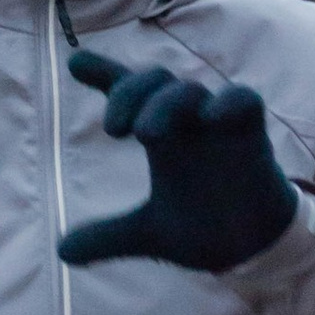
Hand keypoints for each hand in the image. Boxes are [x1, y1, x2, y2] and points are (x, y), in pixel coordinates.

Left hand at [59, 51, 299, 274]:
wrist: (253, 249)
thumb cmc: (205, 225)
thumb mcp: (149, 233)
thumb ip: (108, 237)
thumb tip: (62, 252)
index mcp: (161, 135)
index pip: (130, 92)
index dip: (104, 73)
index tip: (76, 62)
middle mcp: (186, 122)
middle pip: (155, 81)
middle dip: (129, 93)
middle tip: (112, 130)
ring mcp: (219, 124)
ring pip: (189, 90)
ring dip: (164, 104)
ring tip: (145, 135)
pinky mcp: (251, 133)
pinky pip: (243, 99)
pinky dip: (227, 103)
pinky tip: (211, 117)